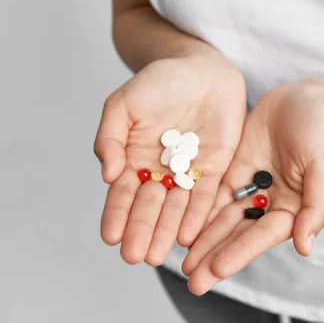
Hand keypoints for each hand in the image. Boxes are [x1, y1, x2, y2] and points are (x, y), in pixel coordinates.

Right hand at [94, 49, 245, 265]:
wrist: (202, 68)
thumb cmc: (159, 82)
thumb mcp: (123, 103)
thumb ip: (110, 136)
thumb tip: (107, 174)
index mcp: (135, 158)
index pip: (123, 192)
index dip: (116, 214)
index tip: (110, 237)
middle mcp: (161, 171)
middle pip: (150, 207)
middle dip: (141, 230)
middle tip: (135, 256)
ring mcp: (189, 172)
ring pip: (176, 208)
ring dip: (166, 231)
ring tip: (157, 255)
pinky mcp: (216, 168)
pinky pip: (205, 195)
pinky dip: (197, 215)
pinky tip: (189, 235)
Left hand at [181, 79, 323, 294]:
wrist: (304, 98)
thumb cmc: (320, 130)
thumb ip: (316, 206)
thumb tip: (304, 247)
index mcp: (293, 208)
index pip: (263, 235)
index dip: (241, 252)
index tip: (217, 268)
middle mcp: (269, 204)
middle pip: (239, 234)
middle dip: (216, 257)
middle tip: (192, 282)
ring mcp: (249, 188)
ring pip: (222, 219)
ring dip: (203, 242)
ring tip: (181, 265)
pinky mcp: (233, 172)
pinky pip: (213, 195)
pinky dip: (198, 213)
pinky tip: (179, 228)